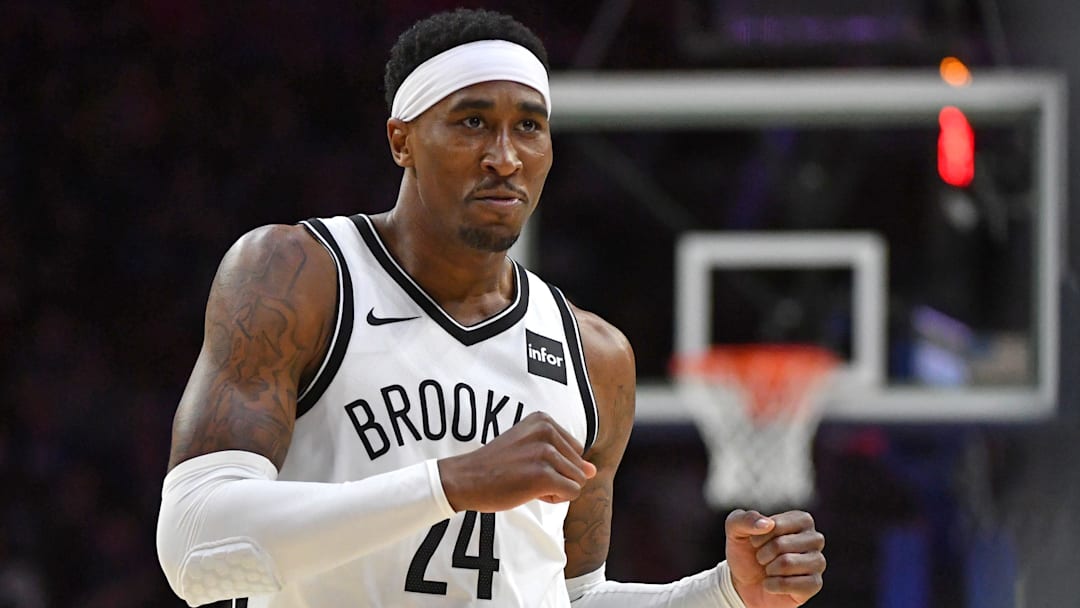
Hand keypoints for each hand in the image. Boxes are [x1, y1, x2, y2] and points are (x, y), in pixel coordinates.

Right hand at [437, 412, 596, 511]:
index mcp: (543, 420)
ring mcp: (545, 452)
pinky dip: (554, 498)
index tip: (528, 463)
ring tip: (527, 482)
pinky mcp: (544, 475)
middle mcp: (546, 431)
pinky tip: (531, 492)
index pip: (576, 449)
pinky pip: (571, 493)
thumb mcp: (529, 448)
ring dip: (556, 489)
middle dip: (558, 477)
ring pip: (577, 480)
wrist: (466, 479)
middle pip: (579, 465)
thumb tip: (593, 471)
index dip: (556, 464)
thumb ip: (563, 456)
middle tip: (526, 475)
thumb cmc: (496, 467)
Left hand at [724, 509, 825, 607]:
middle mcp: (814, 538)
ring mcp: (817, 562)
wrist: (745, 584)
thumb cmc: (746, 552)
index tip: (755, 542)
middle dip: (763, 554)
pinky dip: (773, 586)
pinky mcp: (815, 584)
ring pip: (787, 563)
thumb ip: (744, 519)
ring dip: (769, 569)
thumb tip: (767, 524)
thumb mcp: (736, 530)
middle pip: (782, 545)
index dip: (759, 536)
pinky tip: (772, 584)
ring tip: (769, 570)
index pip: (777, 525)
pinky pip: (792, 584)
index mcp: (801, 520)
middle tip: (762, 558)